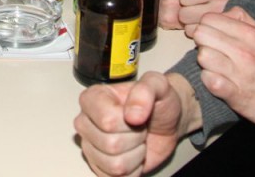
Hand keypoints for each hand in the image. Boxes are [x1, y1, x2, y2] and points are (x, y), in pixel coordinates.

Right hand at [74, 71, 199, 175]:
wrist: (168, 122)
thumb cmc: (158, 101)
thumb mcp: (158, 85)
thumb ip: (146, 90)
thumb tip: (132, 114)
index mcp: (93, 98)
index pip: (107, 120)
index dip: (128, 121)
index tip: (135, 113)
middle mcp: (87, 122)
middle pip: (110, 144)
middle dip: (135, 138)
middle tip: (139, 127)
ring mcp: (91, 145)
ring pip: (114, 165)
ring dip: (135, 155)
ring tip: (136, 140)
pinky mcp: (99, 166)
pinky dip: (133, 170)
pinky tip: (133, 155)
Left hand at [192, 6, 254, 131]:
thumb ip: (245, 20)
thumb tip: (225, 12)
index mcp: (249, 34)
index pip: (208, 18)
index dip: (207, 27)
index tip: (214, 36)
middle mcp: (243, 51)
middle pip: (201, 34)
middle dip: (203, 42)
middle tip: (214, 51)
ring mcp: (238, 73)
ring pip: (202, 56)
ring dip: (206, 62)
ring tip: (217, 67)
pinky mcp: (234, 94)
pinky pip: (208, 79)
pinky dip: (209, 80)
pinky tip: (219, 81)